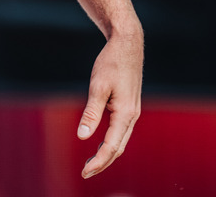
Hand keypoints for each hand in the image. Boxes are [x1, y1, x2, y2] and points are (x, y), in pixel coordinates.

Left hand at [77, 25, 142, 177]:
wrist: (128, 43)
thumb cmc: (112, 62)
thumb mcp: (98, 86)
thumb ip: (91, 112)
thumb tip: (82, 136)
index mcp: (125, 113)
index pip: (112, 146)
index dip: (98, 162)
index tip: (85, 172)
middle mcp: (132, 115)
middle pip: (118, 148)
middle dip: (102, 162)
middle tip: (85, 173)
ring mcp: (133, 111)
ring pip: (121, 140)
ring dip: (107, 153)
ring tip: (90, 162)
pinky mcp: (130, 105)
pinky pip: (121, 130)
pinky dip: (111, 141)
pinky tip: (100, 141)